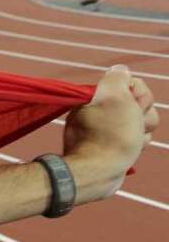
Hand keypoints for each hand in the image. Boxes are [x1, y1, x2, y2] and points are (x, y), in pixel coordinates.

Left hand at [62, 65, 158, 201]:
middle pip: (141, 103)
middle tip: (131, 125)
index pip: (133, 84)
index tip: (132, 106)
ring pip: (142, 121)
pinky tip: (130, 150)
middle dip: (144, 115)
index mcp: (97, 96)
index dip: (140, 95)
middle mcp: (100, 110)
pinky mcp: (113, 144)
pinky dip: (138, 143)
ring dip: (142, 131)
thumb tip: (120, 70)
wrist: (100, 171)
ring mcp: (107, 128)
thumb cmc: (110, 134)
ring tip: (130, 140)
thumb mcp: (114, 96)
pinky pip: (136, 138)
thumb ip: (117, 77)